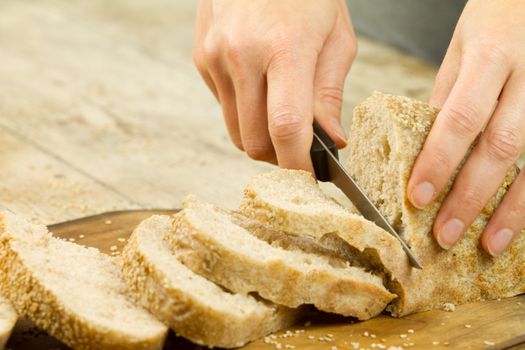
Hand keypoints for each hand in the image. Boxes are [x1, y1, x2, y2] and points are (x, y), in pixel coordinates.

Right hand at [193, 0, 355, 170]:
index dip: (297, 163)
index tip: (308, 178)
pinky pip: (222, 106)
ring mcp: (215, 57)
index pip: (285, 128)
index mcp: (284, 49)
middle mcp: (241, 55)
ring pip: (234, 131)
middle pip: (254, 141)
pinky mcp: (201, 58)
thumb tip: (330, 140)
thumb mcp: (335, 36)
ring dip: (259, 136)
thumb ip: (330, 94)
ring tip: (278, 114)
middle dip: (278, 156)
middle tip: (297, 147)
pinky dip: (242, 111)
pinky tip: (257, 86)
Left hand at [407, 0, 524, 255]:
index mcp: (491, 55)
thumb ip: (448, 95)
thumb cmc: (500, 16)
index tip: (416, 196)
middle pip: (500, 146)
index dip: (439, 161)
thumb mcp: (464, 47)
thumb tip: (425, 145)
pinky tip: (521, 221)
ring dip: (513, 209)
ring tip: (489, 244)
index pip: (460, 117)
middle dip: (470, 196)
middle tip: (445, 234)